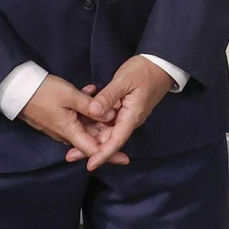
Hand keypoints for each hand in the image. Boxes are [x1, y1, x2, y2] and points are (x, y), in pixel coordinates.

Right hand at [18, 75, 124, 164]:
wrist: (18, 89)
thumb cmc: (44, 92)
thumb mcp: (70, 96)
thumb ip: (91, 107)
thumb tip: (110, 117)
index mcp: (70, 132)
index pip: (94, 150)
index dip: (110, 154)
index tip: (126, 158)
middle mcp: (66, 134)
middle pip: (91, 137)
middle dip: (107, 128)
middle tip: (122, 116)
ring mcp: (61, 127)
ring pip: (85, 124)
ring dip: (96, 114)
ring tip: (105, 97)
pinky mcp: (58, 119)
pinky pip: (77, 117)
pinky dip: (85, 108)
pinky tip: (89, 91)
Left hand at [71, 56, 173, 170]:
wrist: (159, 64)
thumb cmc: (144, 71)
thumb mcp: (124, 81)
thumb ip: (108, 96)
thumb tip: (93, 112)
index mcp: (132, 116)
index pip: (116, 140)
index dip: (103, 154)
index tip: (90, 164)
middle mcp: (128, 120)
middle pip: (109, 140)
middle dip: (91, 148)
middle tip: (70, 155)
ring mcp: (125, 115)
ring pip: (106, 131)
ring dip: (90, 136)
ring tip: (71, 143)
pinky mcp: (122, 110)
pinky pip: (107, 121)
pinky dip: (95, 123)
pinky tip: (82, 123)